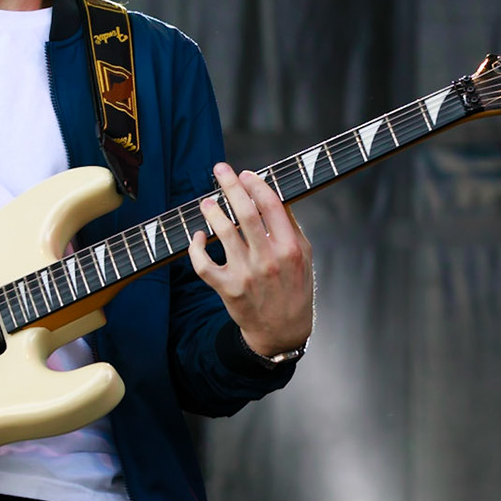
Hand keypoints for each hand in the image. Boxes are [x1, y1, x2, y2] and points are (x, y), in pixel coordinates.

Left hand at [187, 163, 313, 357]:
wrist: (283, 331)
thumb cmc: (295, 289)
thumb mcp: (304, 256)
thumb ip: (290, 226)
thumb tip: (271, 194)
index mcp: (290, 248)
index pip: (271, 206)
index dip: (256, 184)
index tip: (245, 174)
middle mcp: (268, 260)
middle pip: (246, 213)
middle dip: (230, 186)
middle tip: (220, 169)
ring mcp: (246, 275)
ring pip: (223, 233)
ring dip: (212, 211)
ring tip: (207, 201)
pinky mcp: (228, 289)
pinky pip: (204, 265)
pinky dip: (196, 248)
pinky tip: (198, 237)